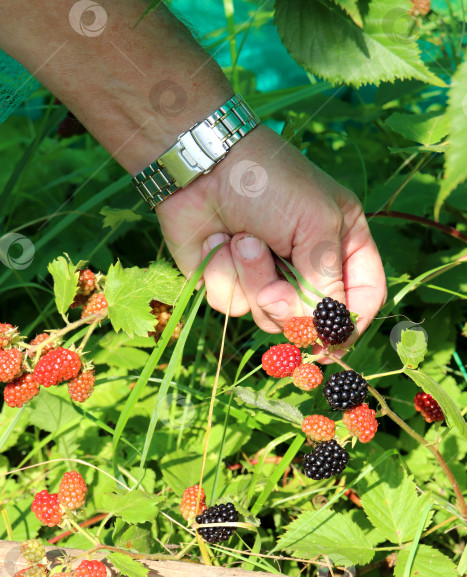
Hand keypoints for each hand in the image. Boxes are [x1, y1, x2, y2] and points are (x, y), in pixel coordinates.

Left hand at [156, 124, 386, 337]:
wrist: (200, 163)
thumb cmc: (268, 180)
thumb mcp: (315, 223)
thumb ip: (326, 281)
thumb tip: (328, 333)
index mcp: (342, 244)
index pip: (362, 298)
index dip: (348, 325)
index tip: (329, 345)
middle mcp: (307, 266)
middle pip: (309, 319)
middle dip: (287, 302)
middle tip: (274, 276)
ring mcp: (266, 276)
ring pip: (266, 316)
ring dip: (252, 279)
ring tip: (242, 239)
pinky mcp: (230, 280)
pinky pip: (230, 304)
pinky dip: (223, 275)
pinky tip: (218, 241)